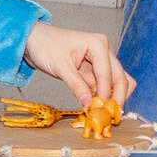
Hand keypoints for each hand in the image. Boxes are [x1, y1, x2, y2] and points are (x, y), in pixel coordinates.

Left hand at [22, 23, 136, 108]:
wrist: (35, 40)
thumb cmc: (45, 46)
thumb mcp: (60, 66)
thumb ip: (76, 85)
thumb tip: (88, 104)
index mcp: (98, 44)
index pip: (108, 75)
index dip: (106, 95)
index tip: (101, 111)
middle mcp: (105, 50)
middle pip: (121, 78)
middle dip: (117, 98)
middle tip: (109, 116)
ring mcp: (102, 59)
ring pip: (118, 82)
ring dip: (114, 97)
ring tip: (105, 113)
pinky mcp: (97, 68)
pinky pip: (106, 84)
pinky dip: (105, 96)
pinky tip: (98, 107)